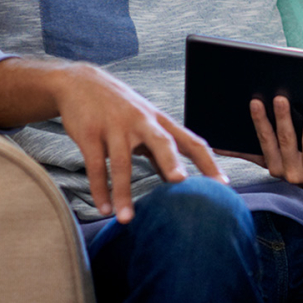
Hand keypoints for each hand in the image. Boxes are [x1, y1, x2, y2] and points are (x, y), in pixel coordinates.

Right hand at [0, 58, 225, 222]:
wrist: (79, 82)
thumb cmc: (119, 109)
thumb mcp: (144, 123)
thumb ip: (160, 150)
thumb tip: (178, 181)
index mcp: (160, 121)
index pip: (191, 141)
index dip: (209, 162)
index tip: (224, 185)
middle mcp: (141, 121)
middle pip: (161, 142)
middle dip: (171, 161)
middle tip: (180, 181)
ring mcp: (115, 126)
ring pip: (122, 162)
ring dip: (123, 193)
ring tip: (126, 220)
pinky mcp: (90, 133)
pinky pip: (96, 166)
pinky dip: (100, 189)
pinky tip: (104, 209)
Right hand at [246, 96, 302, 193]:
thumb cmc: (297, 169)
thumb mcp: (273, 163)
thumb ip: (248, 153)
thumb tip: (217, 147)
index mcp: (275, 167)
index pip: (266, 141)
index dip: (260, 122)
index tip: (256, 102)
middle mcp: (291, 174)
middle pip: (286, 141)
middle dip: (282, 119)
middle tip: (280, 98)